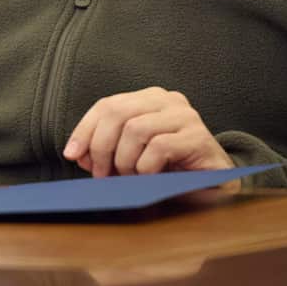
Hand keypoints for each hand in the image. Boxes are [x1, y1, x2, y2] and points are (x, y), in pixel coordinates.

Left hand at [62, 87, 233, 177]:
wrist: (215, 187)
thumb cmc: (169, 169)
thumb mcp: (131, 156)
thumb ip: (104, 150)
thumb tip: (76, 153)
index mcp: (148, 98)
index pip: (106, 105)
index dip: (84, 130)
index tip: (71, 154)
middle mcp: (167, 100)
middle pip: (117, 113)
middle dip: (101, 147)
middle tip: (101, 175)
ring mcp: (186, 116)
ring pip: (135, 129)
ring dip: (125, 161)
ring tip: (130, 178)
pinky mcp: (200, 137)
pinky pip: (159, 147)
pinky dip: (146, 167)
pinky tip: (150, 178)